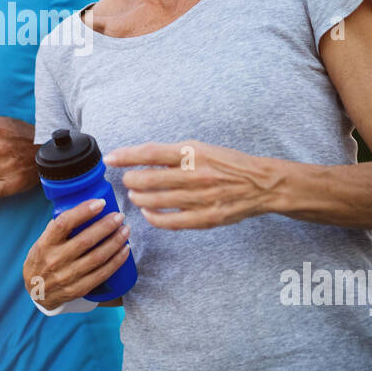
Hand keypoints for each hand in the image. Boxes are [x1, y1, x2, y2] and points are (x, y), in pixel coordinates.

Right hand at [22, 198, 131, 308]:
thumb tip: (82, 208)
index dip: (83, 211)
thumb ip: (58, 227)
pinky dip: (116, 261)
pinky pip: (102, 274)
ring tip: (126, 230)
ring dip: (115, 242)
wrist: (36, 293)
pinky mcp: (78, 290)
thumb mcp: (41, 242)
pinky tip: (125, 250)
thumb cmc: (42, 260)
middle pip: (86, 240)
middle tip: (120, 216)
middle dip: (107, 226)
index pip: (64, 223)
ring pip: (97, 257)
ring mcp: (67, 277)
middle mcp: (55, 260)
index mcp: (45, 244)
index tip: (100, 203)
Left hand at [104, 140, 280, 229]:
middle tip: (126, 179)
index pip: (150, 152)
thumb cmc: (228, 164)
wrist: (261, 184)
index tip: (111, 158)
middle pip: (148, 179)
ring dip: (139, 197)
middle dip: (131, 180)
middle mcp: (195, 174)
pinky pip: (170, 221)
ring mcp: (200, 198)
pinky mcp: (205, 218)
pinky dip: (153, 217)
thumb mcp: (202, 149)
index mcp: (193, 152)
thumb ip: (174, 155)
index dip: (126, 156)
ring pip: (156, 200)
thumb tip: (143, 160)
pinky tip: (148, 212)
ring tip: (135, 194)